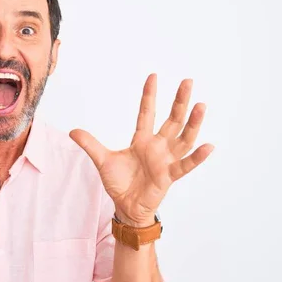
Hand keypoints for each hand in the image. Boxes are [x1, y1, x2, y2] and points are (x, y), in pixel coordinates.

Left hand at [70, 74, 213, 226]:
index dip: (149, 95)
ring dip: (193, 123)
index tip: (153, 76)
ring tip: (201, 106)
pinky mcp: (169, 176)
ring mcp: (165, 160)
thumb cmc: (119, 182)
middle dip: (179, 101)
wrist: (125, 206)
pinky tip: (208, 146)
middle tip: (188, 81)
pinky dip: (197, 157)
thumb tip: (72, 131)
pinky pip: (185, 165)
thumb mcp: (102, 160)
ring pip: (183, 138)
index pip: (147, 113)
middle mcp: (157, 146)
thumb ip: (90, 144)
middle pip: (172, 119)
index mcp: (141, 140)